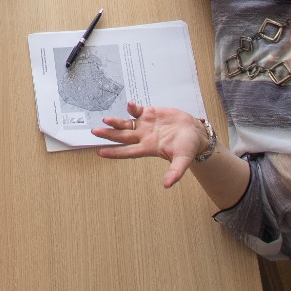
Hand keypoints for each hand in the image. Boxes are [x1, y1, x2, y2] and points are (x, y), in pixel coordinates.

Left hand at [93, 102, 209, 188]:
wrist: (195, 132)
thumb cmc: (188, 147)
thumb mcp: (183, 160)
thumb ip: (175, 172)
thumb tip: (167, 185)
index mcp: (148, 148)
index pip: (127, 152)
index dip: (114, 153)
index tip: (100, 153)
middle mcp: (143, 137)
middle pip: (122, 136)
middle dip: (108, 135)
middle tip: (95, 132)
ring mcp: (145, 125)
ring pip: (125, 123)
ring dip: (116, 121)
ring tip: (106, 119)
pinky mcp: (150, 113)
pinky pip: (137, 111)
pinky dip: (132, 108)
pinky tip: (129, 105)